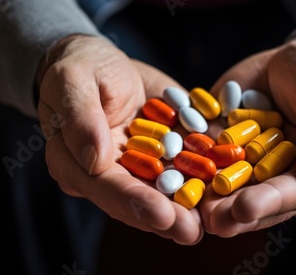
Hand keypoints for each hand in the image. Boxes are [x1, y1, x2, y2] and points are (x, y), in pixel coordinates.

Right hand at [37, 35, 202, 243]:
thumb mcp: (73, 80)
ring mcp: (140, 168)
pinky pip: (185, 167)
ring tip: (211, 220)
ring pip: (163, 191)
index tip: (160, 215)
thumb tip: (95, 160)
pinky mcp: (164, 156)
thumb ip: (80, 118)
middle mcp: (109, 174)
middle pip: (137, 200)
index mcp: (76, 163)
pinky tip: (223, 186)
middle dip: (165, 217)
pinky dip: (204, 177)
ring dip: (188, 207)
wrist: (106, 65)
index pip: (105, 187)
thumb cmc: (81, 68)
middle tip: (191, 230)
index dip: (132, 202)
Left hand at [200, 33, 295, 235]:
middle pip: (259, 197)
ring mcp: (253, 161)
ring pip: (231, 184)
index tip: (244, 209)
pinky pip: (210, 155)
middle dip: (233, 211)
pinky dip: (194, 165)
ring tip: (188, 208)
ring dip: (210, 198)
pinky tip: (176, 174)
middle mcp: (284, 173)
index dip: (270, 202)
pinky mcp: (229, 145)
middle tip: (209, 220)